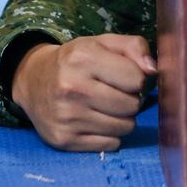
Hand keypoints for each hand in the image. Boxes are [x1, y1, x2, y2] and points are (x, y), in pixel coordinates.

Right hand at [11, 34, 156, 151]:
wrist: (32, 80)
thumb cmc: (77, 60)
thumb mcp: (103, 43)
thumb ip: (135, 47)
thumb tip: (153, 70)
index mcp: (83, 58)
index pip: (137, 79)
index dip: (136, 78)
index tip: (124, 76)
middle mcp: (72, 87)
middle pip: (132, 105)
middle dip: (130, 100)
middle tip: (115, 93)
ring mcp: (66, 116)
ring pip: (124, 127)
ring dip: (122, 118)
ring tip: (106, 107)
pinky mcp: (63, 140)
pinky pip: (110, 144)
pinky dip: (110, 135)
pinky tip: (96, 121)